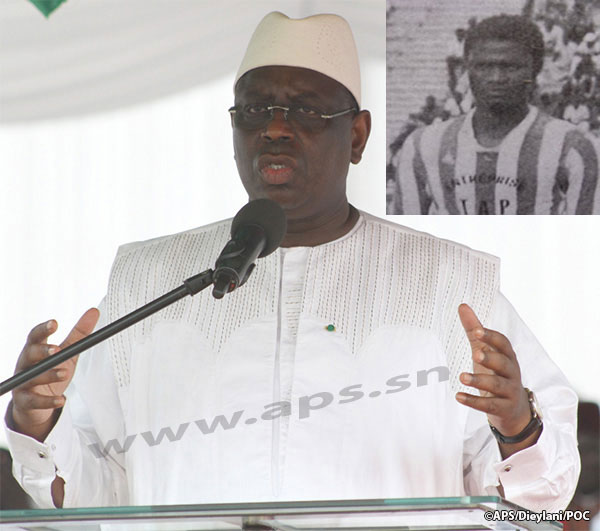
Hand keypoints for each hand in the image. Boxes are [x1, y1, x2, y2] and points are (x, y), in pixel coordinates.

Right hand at [10, 308, 99, 441]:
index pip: (34, 337)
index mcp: (35, 350)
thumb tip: (94, 311)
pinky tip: (61, 400)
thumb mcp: (67, 353)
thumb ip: (79, 334)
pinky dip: (47, 401)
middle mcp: (25, 365)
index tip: (55, 323)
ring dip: (48, 375)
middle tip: (57, 349)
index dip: (43, 329)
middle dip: (42, 351)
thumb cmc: (50, 372)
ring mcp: (22, 383)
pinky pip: (33, 401)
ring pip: (31, 377)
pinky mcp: (24, 401)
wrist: (36, 404)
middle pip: (29, 354)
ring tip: (64, 373)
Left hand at [455, 304, 532, 447]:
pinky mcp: (503, 408)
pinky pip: (489, 405)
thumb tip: (462, 305)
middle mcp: (511, 372)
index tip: (478, 332)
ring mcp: (509, 391)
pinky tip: (458, 396)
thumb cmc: (496, 374)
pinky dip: (474, 401)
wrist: (514, 410)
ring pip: (497, 385)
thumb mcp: (485, 352)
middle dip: (491, 358)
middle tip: (476, 353)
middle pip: (504, 363)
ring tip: (462, 377)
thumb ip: (475, 331)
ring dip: (479, 381)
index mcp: (507, 356)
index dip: (492, 337)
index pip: (504, 344)